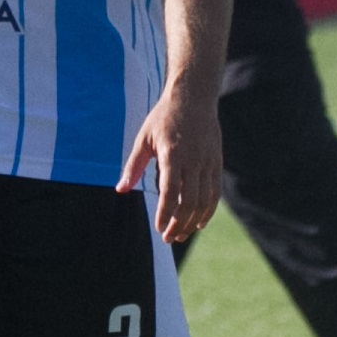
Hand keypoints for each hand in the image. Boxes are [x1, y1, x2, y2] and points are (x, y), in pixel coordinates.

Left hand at [119, 82, 221, 242]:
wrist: (194, 98)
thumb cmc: (163, 118)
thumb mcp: (143, 139)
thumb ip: (133, 166)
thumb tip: (120, 189)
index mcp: (172, 155)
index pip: (170, 192)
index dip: (165, 213)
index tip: (159, 229)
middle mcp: (193, 161)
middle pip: (189, 202)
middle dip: (179, 224)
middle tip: (168, 238)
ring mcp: (208, 162)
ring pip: (204, 200)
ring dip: (193, 221)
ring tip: (181, 234)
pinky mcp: (216, 162)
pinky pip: (215, 192)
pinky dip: (208, 210)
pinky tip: (199, 222)